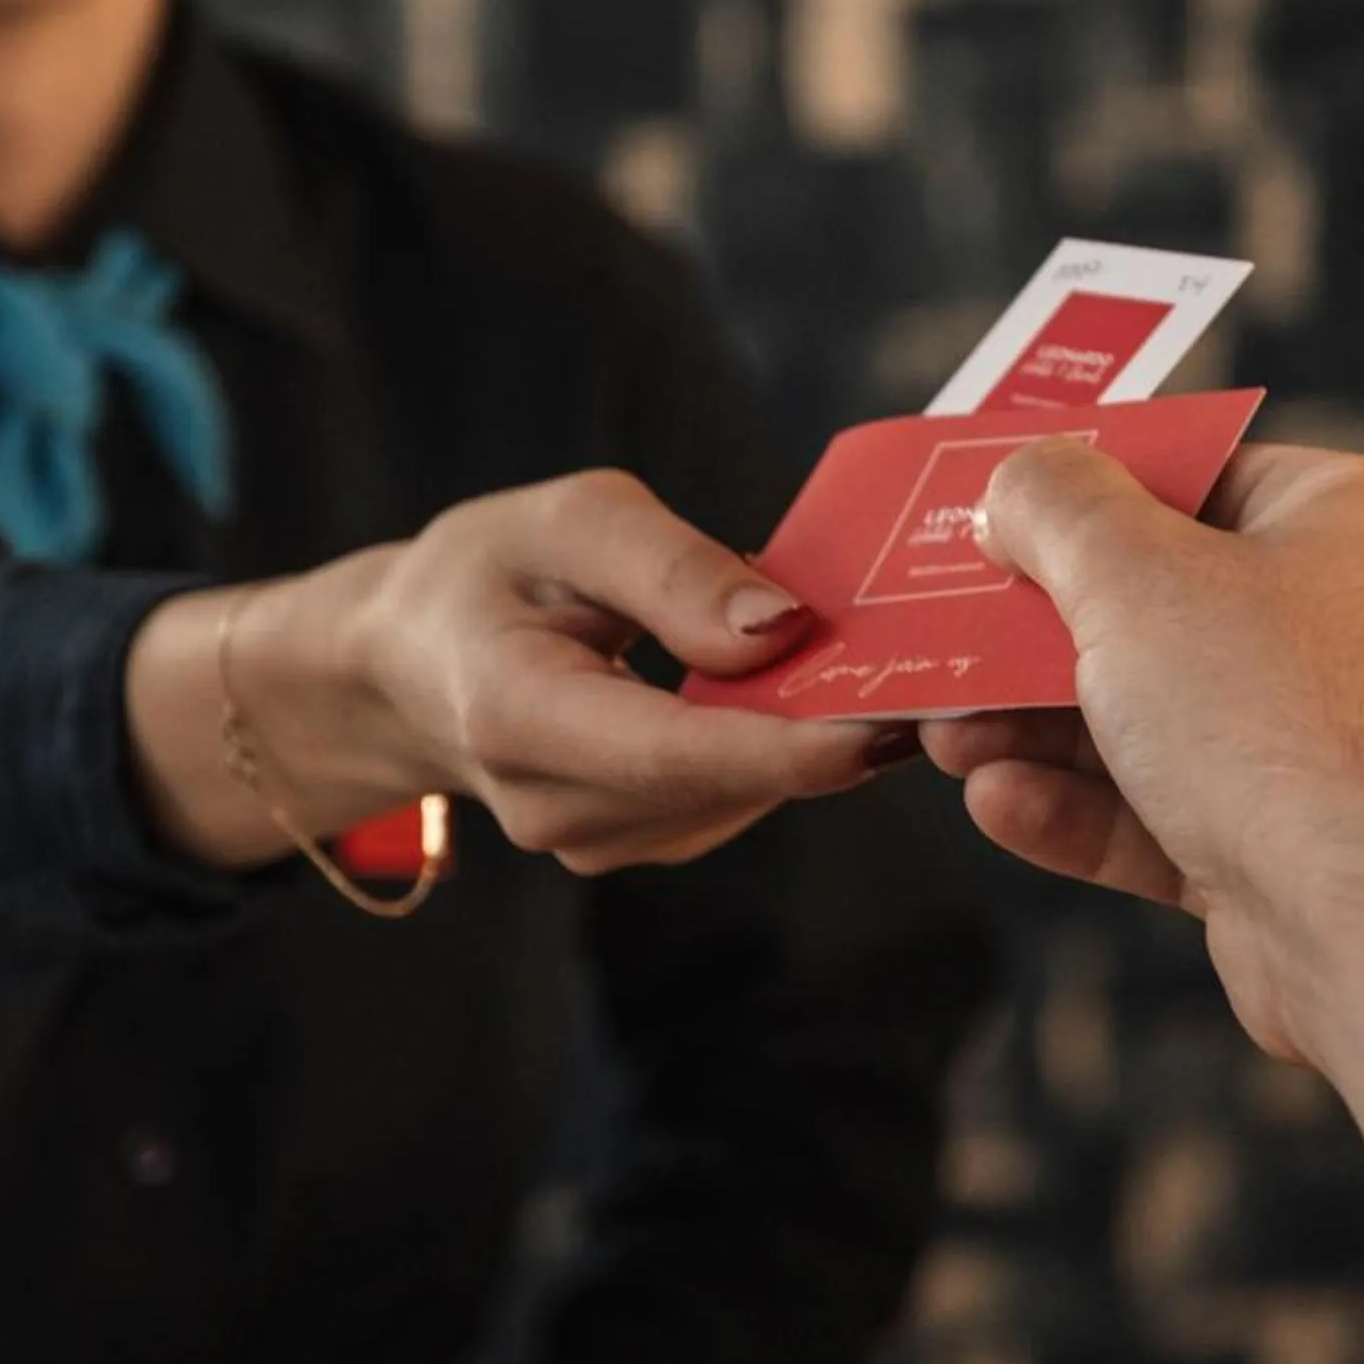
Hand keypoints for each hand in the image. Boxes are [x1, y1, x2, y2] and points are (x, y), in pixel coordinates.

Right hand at [135, 470, 907, 877]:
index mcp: (520, 719)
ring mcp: (601, 841)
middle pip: (728, 782)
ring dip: (819, 738)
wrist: (410, 661)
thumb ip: (670, 571)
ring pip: (745, 794)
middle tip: (953, 670)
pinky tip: (828, 690)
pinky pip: (737, 796)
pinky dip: (787, 747)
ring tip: (899, 665)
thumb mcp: (567, 522)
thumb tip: (783, 630)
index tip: (892, 724)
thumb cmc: (490, 571)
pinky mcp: (642, 841)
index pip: (678, 751)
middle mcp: (561, 808)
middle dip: (835, 732)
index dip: (792, 746)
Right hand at [923, 443, 1363, 1061]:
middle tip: (960, 638)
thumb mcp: (1134, 574)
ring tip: (951, 735)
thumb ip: (1060, 508)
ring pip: (1175, 719)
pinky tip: (1001, 801)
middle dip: (1052, 636)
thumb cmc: (1281, 718)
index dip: (1101, 497)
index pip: (1219, 481)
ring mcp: (1354, 748)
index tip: (1009, 516)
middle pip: (1183, 607)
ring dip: (1051, 730)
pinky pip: (1189, 811)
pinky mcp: (1315, 852)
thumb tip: (1019, 481)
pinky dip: (1094, 809)